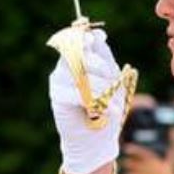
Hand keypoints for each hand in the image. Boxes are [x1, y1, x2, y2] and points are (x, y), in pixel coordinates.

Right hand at [50, 27, 128, 173]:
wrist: (96, 139)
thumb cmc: (107, 108)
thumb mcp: (112, 80)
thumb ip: (105, 58)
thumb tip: (99, 34)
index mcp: (80, 59)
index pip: (81, 40)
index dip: (90, 36)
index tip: (100, 37)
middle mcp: (66, 67)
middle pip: (82, 54)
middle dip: (103, 67)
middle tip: (115, 84)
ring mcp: (59, 81)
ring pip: (83, 73)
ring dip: (105, 89)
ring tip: (116, 105)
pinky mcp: (57, 96)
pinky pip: (79, 92)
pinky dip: (97, 102)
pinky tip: (108, 112)